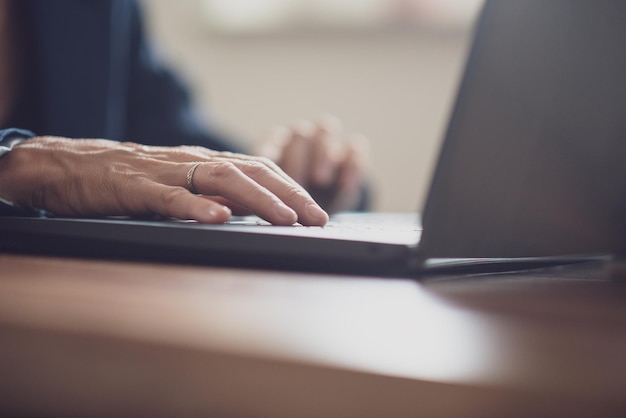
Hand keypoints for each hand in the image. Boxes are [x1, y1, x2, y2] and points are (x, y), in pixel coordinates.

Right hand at [0, 136, 328, 225]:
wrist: (73, 165)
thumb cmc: (131, 180)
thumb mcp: (181, 185)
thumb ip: (213, 195)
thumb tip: (250, 213)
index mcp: (207, 162)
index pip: (261, 170)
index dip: (292, 190)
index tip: (317, 213)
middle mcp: (195, 162)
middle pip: (252, 171)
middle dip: (289, 195)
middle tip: (317, 219)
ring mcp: (168, 172)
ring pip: (222, 179)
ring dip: (258, 200)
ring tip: (285, 219)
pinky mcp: (138, 188)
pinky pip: (171, 196)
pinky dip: (197, 207)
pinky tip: (218, 219)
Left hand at [257, 116, 368, 213]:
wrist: (317, 212)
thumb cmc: (286, 204)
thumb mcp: (270, 199)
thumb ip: (263, 196)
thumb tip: (252, 204)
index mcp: (276, 143)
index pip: (273, 140)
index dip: (272, 157)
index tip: (270, 177)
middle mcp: (301, 138)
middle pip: (300, 134)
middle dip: (297, 159)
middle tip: (293, 181)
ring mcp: (327, 142)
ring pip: (325, 130)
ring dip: (322, 154)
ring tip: (320, 180)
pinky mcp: (351, 154)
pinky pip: (354, 149)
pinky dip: (350, 165)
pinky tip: (344, 186)